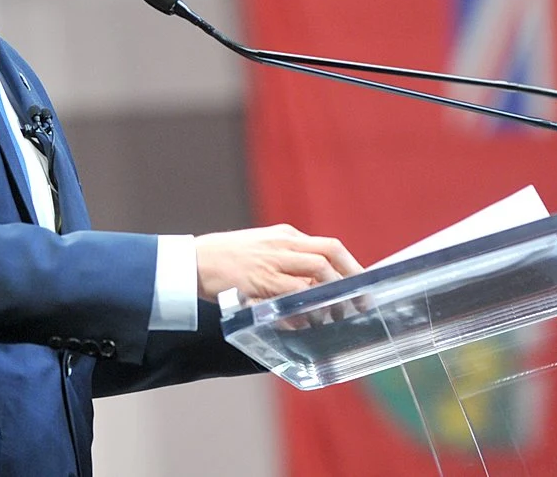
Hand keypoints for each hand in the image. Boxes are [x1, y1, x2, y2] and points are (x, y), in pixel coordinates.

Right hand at [193, 224, 361, 302]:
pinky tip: (307, 322)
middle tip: (360, 304)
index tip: (364, 284)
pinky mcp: (258, 282)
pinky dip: (304, 310)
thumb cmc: (227, 258)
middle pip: (328, 258)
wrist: (193, 262)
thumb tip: (315, 282)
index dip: (352, 266)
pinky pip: (290, 296)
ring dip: (330, 299)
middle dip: (349, 282)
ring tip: (336, 316)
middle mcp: (282, 245)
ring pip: (314, 276)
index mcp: (285, 235)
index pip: (330, 246)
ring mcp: (270, 263)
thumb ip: (288, 258)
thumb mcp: (262, 246)